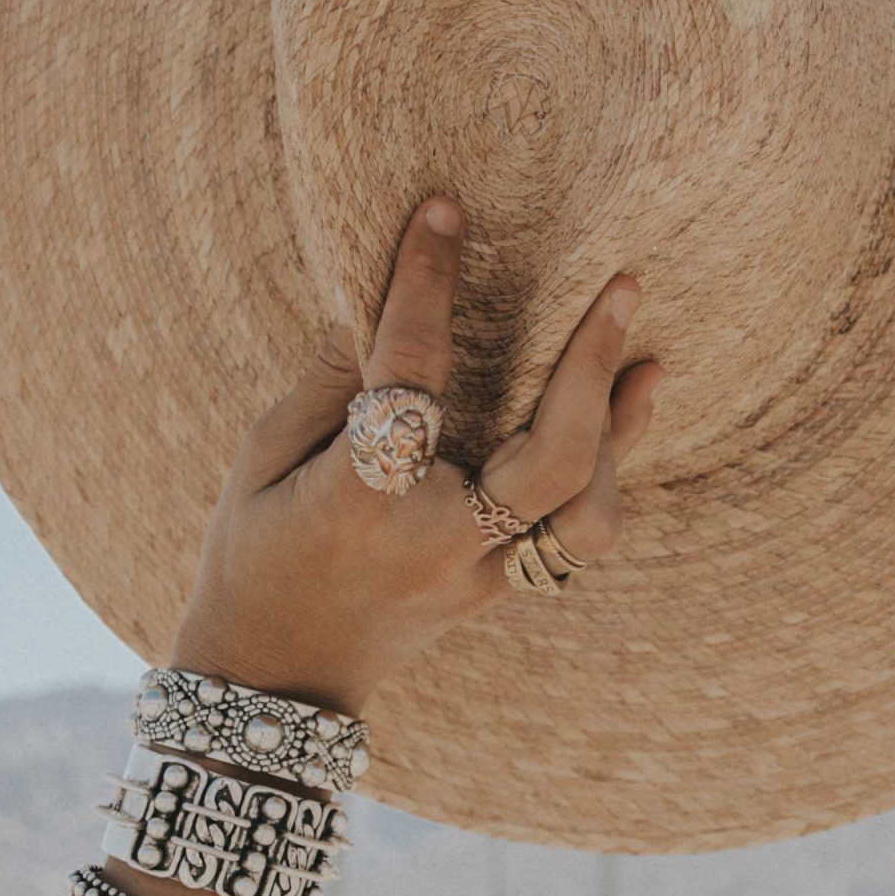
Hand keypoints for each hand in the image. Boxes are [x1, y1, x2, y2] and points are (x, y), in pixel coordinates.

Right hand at [168, 197, 659, 718]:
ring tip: (640, 351)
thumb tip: (379, 298)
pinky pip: (579, 529)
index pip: (409, 376)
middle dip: (589, 367)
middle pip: (547, 462)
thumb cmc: (254, 555)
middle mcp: (435, 540)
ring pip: (587, 514)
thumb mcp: (263, 461)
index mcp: (360, 499)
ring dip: (620, 430)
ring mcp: (478, 574)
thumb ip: (328, 384)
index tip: (445, 211)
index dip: (426, 286)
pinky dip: (614, 462)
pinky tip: (636, 393)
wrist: (278, 683)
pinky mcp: (500, 588)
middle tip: (622, 284)